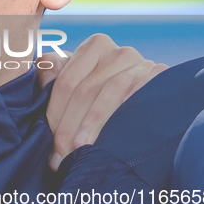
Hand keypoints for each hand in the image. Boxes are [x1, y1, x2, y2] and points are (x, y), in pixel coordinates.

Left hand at [38, 33, 166, 170]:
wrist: (151, 104)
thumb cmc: (103, 95)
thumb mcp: (77, 81)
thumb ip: (53, 73)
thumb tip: (43, 75)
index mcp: (94, 46)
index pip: (66, 82)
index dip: (54, 114)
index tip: (48, 141)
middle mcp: (119, 52)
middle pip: (86, 90)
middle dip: (69, 127)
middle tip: (60, 156)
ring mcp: (142, 64)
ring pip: (109, 93)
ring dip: (92, 126)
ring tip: (79, 151)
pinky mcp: (160, 79)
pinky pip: (137, 98)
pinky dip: (121, 118)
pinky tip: (111, 138)